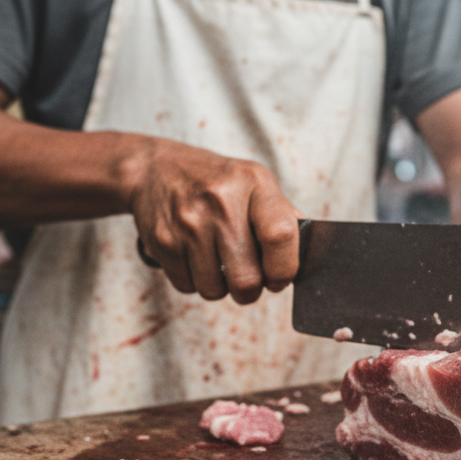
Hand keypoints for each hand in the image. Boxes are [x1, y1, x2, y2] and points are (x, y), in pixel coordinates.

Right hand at [125, 138, 300, 303]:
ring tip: (219, 263)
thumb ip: (282, 215)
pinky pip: (187, 286)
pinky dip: (195, 281)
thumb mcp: (254, 182)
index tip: (280, 278)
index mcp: (254, 183)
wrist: (154, 168)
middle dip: (251, 291)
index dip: (284, 269)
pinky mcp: (163, 240)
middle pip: (246, 278)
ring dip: (221, 287)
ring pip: (215, 289)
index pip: (280, 235)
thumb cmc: (216, 181)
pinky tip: (195, 256)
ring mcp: (189, 222)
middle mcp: (221, 201)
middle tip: (249, 280)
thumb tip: (307, 251)